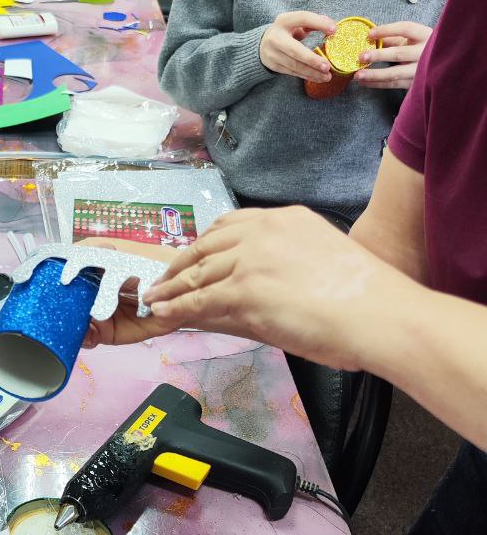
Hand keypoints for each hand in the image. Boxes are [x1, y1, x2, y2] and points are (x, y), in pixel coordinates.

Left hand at [85, 206, 417, 371]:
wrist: (380, 315)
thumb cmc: (364, 300)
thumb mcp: (318, 265)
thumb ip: (279, 268)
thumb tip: (250, 286)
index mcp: (286, 219)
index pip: (230, 225)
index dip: (205, 244)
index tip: (191, 257)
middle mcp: (264, 231)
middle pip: (206, 246)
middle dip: (180, 265)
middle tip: (163, 281)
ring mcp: (250, 259)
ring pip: (197, 274)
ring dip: (171, 289)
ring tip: (154, 300)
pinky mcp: (243, 290)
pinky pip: (197, 301)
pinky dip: (174, 308)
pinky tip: (161, 314)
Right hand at [259, 11, 337, 82]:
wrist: (263, 44)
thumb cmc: (287, 31)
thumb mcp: (297, 23)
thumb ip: (313, 22)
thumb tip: (333, 27)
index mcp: (284, 21)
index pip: (303, 18)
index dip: (318, 23)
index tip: (334, 30)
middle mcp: (275, 37)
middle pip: (294, 50)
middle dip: (312, 59)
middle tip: (327, 66)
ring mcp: (273, 53)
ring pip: (294, 65)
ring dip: (312, 72)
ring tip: (327, 76)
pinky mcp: (274, 65)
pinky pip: (292, 72)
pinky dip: (307, 76)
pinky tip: (318, 78)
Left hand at [355, 21, 432, 89]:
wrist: (442, 66)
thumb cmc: (419, 48)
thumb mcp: (410, 39)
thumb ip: (391, 38)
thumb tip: (369, 38)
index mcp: (425, 35)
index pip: (405, 28)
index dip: (387, 30)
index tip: (369, 34)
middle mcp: (426, 53)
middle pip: (399, 53)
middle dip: (378, 55)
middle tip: (361, 57)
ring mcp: (422, 71)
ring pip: (395, 73)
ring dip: (374, 75)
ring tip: (357, 75)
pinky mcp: (416, 85)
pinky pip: (393, 84)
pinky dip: (377, 84)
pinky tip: (364, 82)